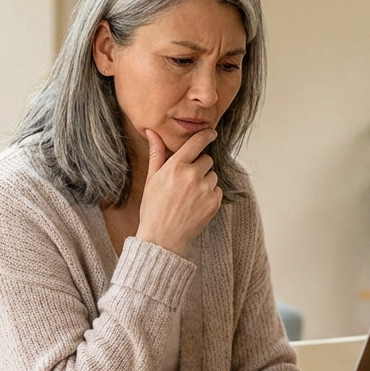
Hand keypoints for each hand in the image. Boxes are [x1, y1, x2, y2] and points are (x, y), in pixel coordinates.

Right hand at [136, 128, 221, 255]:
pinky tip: (195, 204)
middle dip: (199, 166)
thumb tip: (152, 132)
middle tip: (186, 181)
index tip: (211, 133)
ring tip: (189, 196)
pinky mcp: (214, 203)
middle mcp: (192, 176)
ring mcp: (204, 190)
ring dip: (204, 182)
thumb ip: (157, 153)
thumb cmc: (153, 208)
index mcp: (175, 167)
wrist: (162, 238)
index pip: (197, 142)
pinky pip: (217, 190)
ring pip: (212, 176)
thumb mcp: (152, 179)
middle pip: (207, 160)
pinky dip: (209, 195)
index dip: (206, 135)